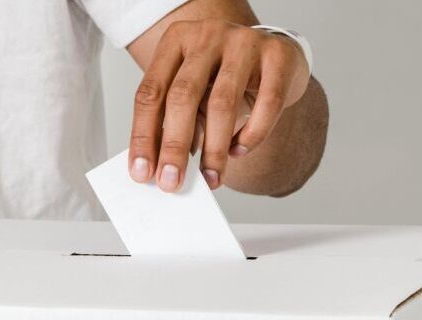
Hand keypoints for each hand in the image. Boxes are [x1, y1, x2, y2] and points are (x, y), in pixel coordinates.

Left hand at [128, 19, 310, 191]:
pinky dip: (251, 135)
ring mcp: (244, 41)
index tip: (142, 173)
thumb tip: (164, 168)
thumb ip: (175, 122)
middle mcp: (207, 35)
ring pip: (222, 103)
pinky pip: (266, 103)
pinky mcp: (278, 55)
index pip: (150, 93)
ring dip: (214, 150)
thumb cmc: (223, 79)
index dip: (144, 136)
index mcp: (176, 41)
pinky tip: (239, 151)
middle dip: (174, 146)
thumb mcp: (192, 93)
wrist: (273, 58)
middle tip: (171, 182)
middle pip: (183, 96)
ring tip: (210, 178)